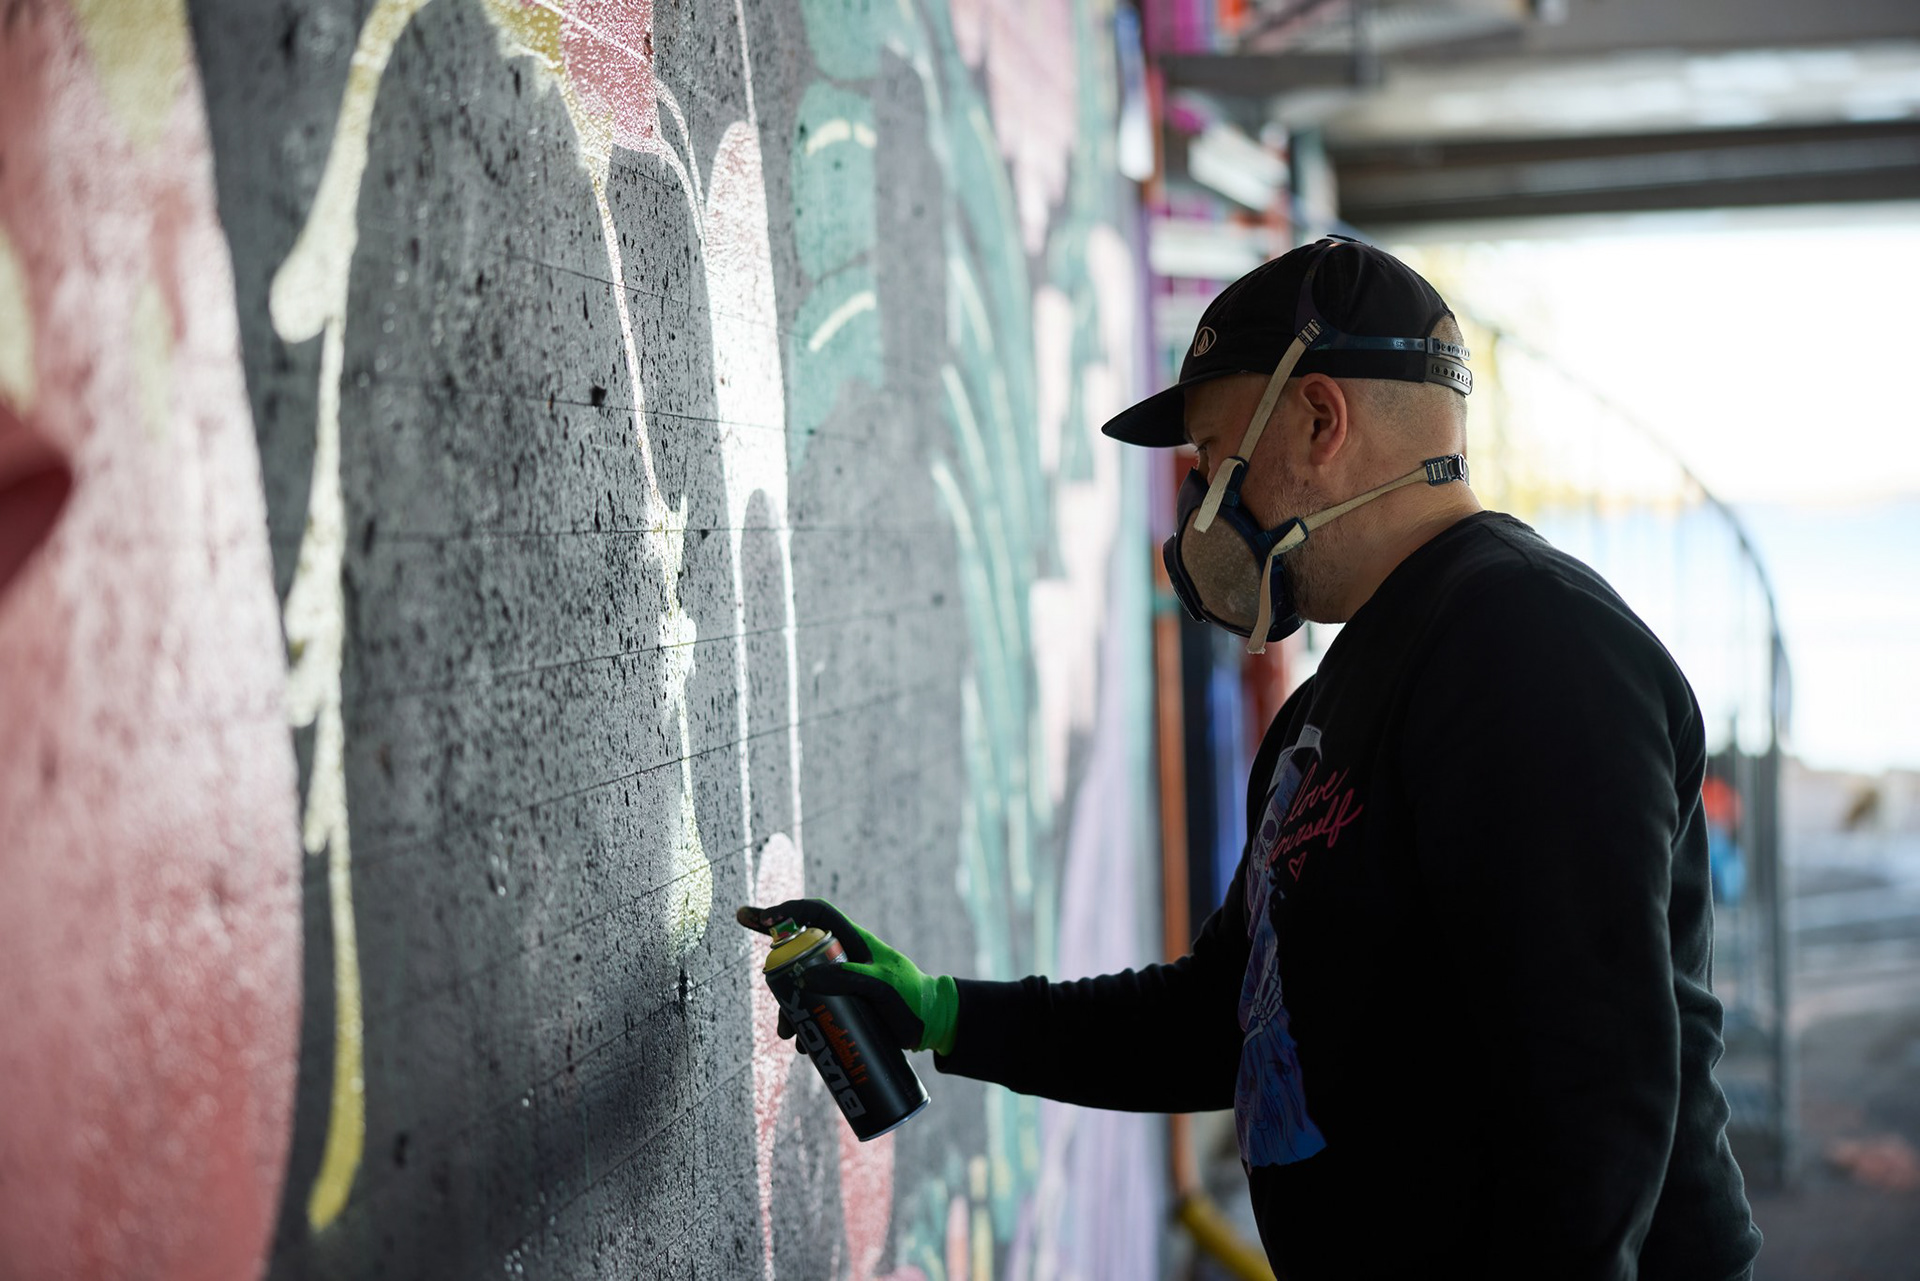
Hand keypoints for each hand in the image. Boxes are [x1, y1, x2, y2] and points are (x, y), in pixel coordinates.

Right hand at [737, 899, 958, 1055]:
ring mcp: (842, 984)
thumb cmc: (913, 998)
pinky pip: (815, 1013)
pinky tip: (803, 1047)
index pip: (816, 915)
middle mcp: (843, 960)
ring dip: (789, 1010)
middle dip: (778, 974)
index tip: (761, 917)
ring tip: (788, 1035)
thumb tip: (806, 977)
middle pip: (800, 956)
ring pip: (803, 990)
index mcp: (854, 943)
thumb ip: (851, 979)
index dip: (787, 910)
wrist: (933, 1026)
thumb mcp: (883, 987)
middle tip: (767, 987)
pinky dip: (803, 1028)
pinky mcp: (844, 1008)